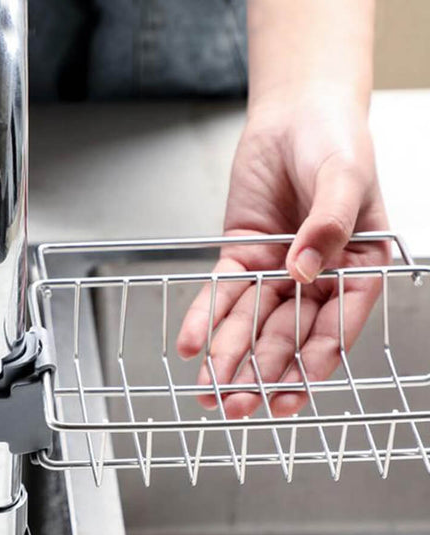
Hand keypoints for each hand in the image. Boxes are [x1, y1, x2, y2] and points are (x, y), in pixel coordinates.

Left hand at [177, 87, 389, 417]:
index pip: (334, 327)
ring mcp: (276, 270)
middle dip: (260, 372)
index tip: (287, 396)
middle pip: (286, 334)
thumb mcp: (344, 178)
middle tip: (236, 406)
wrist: (294, 115)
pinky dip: (205, 317)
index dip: (311, 364)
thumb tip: (307, 270)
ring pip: (251, 322)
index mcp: (356, 268)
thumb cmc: (335, 140)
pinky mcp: (241, 256)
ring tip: (210, 391)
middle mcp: (315, 278)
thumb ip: (330, 225)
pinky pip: (222, 292)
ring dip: (229, 356)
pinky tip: (191, 344)